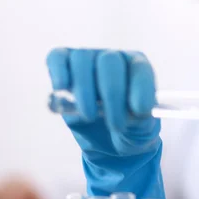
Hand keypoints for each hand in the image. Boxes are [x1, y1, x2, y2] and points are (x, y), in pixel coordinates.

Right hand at [46, 48, 165, 198]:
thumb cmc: (128, 128)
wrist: (107, 141)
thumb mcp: (141, 129)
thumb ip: (141, 118)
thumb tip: (135, 108)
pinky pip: (57, 58)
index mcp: (138, 68)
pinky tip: (62, 88)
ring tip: (89, 116)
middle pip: (109, 61)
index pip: (140, 68)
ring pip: (82, 59)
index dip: (140, 88)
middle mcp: (114, 57)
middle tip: (114, 124)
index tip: (140, 110)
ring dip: (84, 89)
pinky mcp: (64, 66)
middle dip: (112, 93)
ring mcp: (88, 59)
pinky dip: (59, 71)